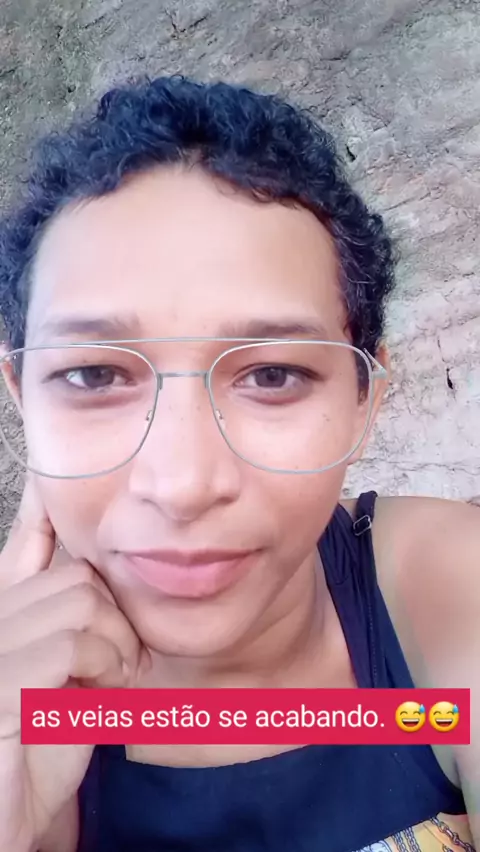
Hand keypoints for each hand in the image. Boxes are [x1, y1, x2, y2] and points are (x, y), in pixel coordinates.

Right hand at [0, 476, 148, 851]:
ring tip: (113, 682)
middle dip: (116, 615)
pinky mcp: (0, 683)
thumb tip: (105, 585)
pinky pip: (69, 642)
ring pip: (78, 600)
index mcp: (7, 617)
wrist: (9, 819)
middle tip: (125, 664)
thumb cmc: (40, 755)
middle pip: (76, 577)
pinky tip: (101, 698)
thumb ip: (79, 635)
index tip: (58, 490)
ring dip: (114, 642)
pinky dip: (103, 665)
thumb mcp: (69, 685)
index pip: (26, 548)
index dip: (45, 516)